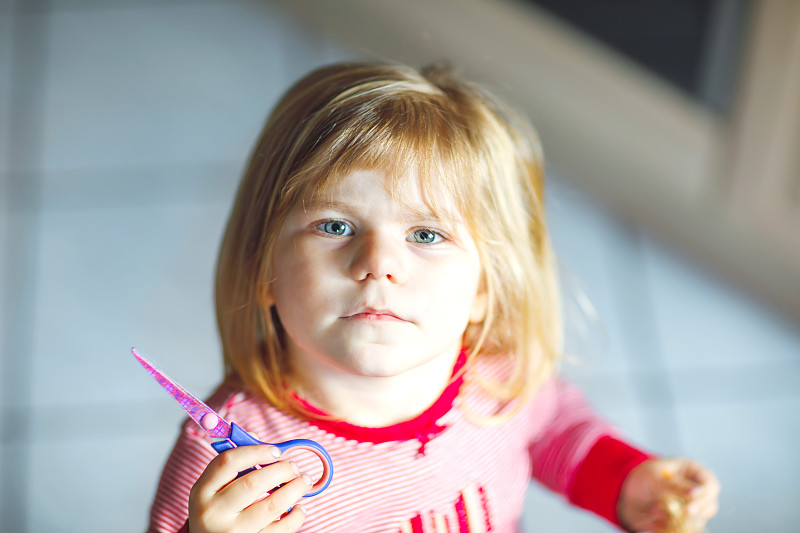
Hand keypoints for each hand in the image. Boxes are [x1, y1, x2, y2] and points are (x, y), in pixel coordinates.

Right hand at [188, 444, 312, 532]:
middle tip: (294, 466)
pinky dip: (296, 515)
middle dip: (281, 470)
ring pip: (272, 506)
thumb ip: (235, 462)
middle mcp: (213, 513)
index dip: (256, 451)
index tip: (276, 450)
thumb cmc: (218, 510)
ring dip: (295, 489)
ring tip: (304, 482)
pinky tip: (298, 507)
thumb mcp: (215, 488)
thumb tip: (256, 437)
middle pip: (253, 483)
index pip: (228, 462)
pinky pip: (281, 529)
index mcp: (202, 491)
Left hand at [617, 458, 718, 532]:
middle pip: (709, 507)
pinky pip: (684, 530)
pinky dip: (670, 529)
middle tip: (674, 514)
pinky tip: (654, 521)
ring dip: (677, 521)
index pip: (711, 486)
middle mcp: (698, 492)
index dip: (703, 498)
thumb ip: (675, 486)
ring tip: (654, 510)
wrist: (627, 493)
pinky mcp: (683, 523)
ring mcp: (692, 509)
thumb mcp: (655, 477)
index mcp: (694, 473)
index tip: (689, 509)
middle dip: (691, 514)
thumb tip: (696, 492)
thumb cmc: (643, 478)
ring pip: (697, 522)